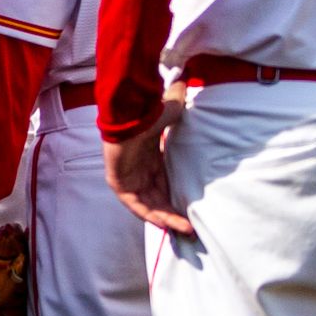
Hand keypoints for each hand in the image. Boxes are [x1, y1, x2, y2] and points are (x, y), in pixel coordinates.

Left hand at [103, 90, 193, 236]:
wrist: (128, 115)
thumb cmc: (148, 114)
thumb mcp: (170, 116)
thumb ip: (180, 111)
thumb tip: (189, 86)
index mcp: (150, 159)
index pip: (165, 183)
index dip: (179, 196)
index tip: (195, 207)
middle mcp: (139, 172)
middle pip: (159, 198)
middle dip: (176, 214)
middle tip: (194, 226)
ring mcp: (129, 180)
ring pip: (151, 206)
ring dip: (168, 219)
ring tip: (187, 230)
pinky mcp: (120, 185)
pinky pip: (138, 206)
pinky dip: (153, 216)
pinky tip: (169, 224)